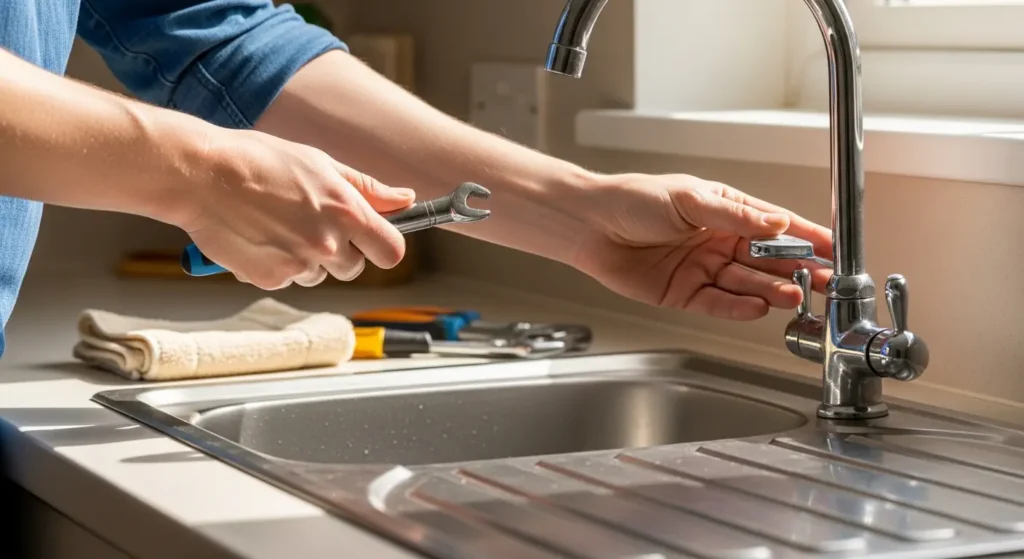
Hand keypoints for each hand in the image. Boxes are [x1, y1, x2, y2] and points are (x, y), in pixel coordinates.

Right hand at [175, 129, 414, 289]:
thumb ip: (368, 188)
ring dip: (307, 259)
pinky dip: (278, 264)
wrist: (201, 175)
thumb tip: (405, 199)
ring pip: (319, 276)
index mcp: (347, 212)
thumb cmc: (259, 161)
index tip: (373, 240)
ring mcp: (299, 265)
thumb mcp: (321, 164)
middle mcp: (327, 244)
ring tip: (279, 224)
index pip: (392, 251)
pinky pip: (288, 280)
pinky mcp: (270, 279)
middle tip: (311, 223)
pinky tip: (260, 235)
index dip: (384, 246)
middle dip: (341, 253)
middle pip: (354, 268)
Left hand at [571, 173, 832, 320]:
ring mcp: (703, 269)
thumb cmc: (632, 200)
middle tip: (823, 281)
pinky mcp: (684, 293)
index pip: (775, 225)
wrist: (590, 225)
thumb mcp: (689, 199)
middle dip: (797, 270)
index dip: (805, 237)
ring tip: (794, 295)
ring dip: (772, 291)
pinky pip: (718, 303)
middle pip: (767, 260)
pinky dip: (738, 308)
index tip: (833, 248)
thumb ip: (735, 215)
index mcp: (725, 212)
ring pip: (747, 284)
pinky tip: (758, 307)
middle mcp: (718, 241)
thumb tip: (778, 222)